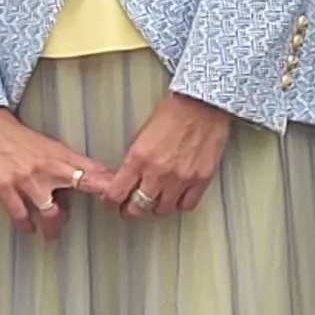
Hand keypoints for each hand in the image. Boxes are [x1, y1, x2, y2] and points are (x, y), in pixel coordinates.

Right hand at [0, 107, 118, 242]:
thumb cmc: (15, 136)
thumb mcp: (48, 145)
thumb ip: (67, 162)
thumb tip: (90, 175)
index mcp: (59, 154)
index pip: (93, 169)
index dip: (110, 182)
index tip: (123, 192)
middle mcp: (47, 167)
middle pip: (84, 183)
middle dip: (99, 195)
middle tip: (109, 210)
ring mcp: (26, 180)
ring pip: (51, 211)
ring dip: (54, 226)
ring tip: (54, 235)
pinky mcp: (4, 188)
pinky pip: (20, 215)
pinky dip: (26, 226)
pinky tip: (29, 229)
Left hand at [103, 91, 233, 219]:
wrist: (203, 104)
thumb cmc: (174, 113)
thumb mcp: (142, 134)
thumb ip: (135, 160)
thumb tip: (130, 179)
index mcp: (138, 158)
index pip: (116, 194)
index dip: (111, 203)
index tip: (113, 203)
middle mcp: (158, 172)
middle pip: (137, 209)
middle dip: (132, 211)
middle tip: (133, 208)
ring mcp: (181, 178)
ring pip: (162, 210)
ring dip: (158, 206)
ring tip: (159, 199)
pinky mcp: (201, 179)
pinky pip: (187, 205)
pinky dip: (181, 203)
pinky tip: (179, 195)